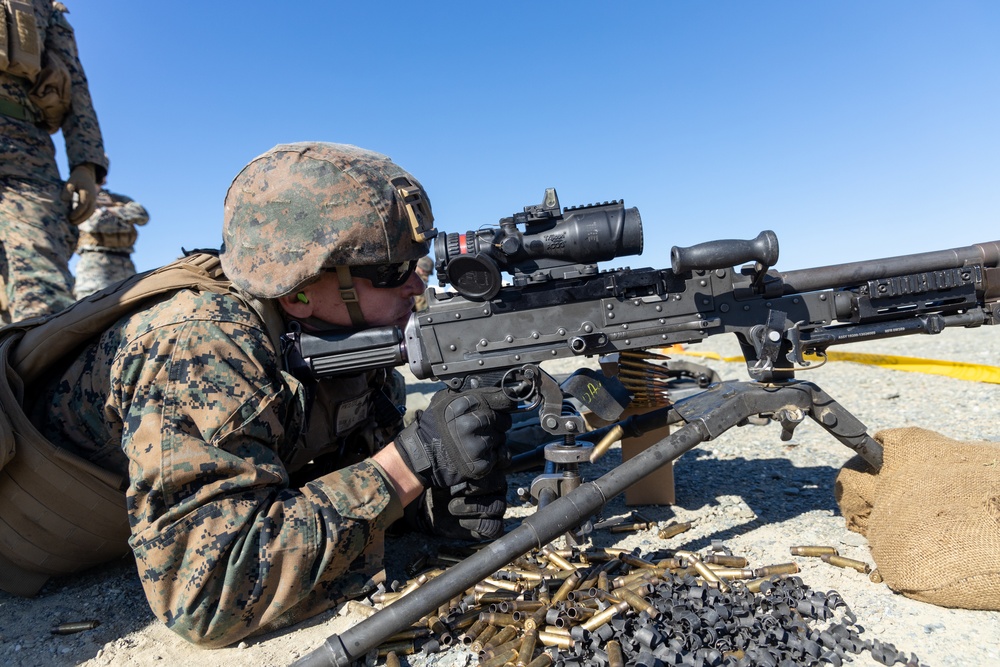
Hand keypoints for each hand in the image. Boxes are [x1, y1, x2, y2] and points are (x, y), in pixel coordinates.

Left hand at [63, 164, 97, 222]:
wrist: (86, 175)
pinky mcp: (93, 202)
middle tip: (71, 223)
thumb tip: (64, 200)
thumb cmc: (76, 178)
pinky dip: (85, 217)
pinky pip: (90, 211)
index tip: (70, 217)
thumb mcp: (70, 181)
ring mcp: (94, 200)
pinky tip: (77, 219)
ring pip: (90, 212)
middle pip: (89, 211)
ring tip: (73, 223)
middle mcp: (92, 197)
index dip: (77, 212)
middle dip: (80, 218)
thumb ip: (67, 190)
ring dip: (83, 219)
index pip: (83, 205)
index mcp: (86, 192)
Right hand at [394, 387, 512, 488]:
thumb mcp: (446, 400)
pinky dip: (493, 456)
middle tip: (481, 428)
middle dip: (497, 423)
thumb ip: (469, 394)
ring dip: (494, 440)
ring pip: (502, 438)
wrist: (422, 455)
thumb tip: (497, 389)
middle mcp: (472, 423)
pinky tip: (478, 454)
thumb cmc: (434, 427)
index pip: (501, 399)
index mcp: (465, 405)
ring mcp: (477, 445)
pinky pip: (501, 456)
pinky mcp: (481, 464)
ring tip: (474, 441)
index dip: (507, 402)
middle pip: (504, 420)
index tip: (510, 403)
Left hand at [403, 471, 507, 540]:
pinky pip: (495, 528)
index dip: (481, 472)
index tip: (462, 476)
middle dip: (477, 488)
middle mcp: (495, 488)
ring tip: (452, 507)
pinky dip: (479, 525)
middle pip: (500, 485)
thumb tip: (450, 451)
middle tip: (456, 490)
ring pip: (498, 506)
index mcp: (488, 470)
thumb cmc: (438, 483)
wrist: (429, 506)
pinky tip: (462, 521)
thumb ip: (451, 461)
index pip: (498, 466)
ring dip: (474, 507)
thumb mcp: (442, 469)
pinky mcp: (489, 526)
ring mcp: (494, 507)